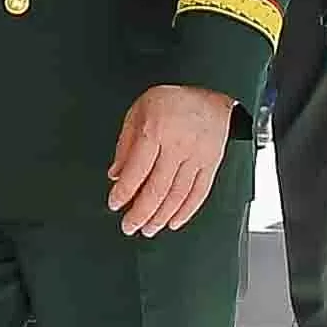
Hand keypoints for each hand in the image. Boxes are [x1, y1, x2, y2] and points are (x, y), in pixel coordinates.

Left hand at [107, 85, 234, 236]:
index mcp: (156, 131)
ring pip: (178, 195)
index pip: (137, 169)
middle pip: (158, 188)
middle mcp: (178, 146)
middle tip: (129, 227)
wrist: (211, 97)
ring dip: (161, 217)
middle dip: (141, 212)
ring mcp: (197, 157)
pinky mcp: (212, 165)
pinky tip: (174, 222)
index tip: (114, 203)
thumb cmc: (172, 102)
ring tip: (148, 229)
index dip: (124, 191)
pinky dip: (186, 212)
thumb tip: (116, 174)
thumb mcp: (138, 111)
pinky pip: (199, 193)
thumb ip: (126, 143)